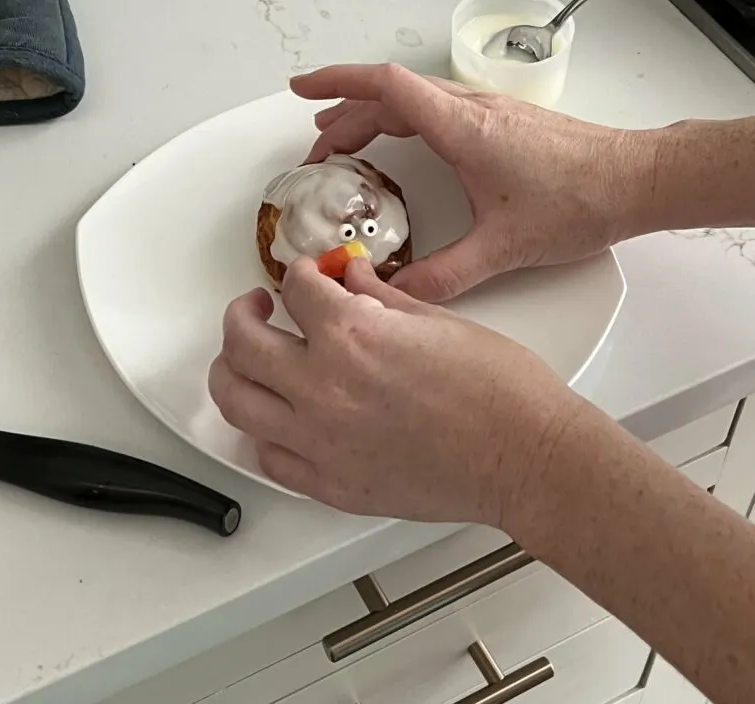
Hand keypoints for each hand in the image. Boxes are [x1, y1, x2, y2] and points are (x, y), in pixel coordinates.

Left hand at [208, 258, 577, 525]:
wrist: (525, 456)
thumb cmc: (499, 390)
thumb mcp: (437, 321)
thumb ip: (381, 298)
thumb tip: (353, 279)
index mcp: (352, 335)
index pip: (297, 290)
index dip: (302, 274)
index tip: (310, 276)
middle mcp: (322, 386)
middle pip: (243, 342)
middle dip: (243, 314)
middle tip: (258, 308)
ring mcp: (319, 440)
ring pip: (236, 400)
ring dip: (233, 370)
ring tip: (248, 358)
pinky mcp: (331, 484)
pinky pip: (268, 456)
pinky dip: (263, 431)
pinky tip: (278, 416)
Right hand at [291, 64, 658, 301]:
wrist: (636, 180)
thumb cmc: (580, 201)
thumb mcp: (504, 248)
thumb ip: (445, 276)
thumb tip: (398, 296)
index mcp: (462, 127)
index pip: (384, 87)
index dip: (335, 82)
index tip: (300, 89)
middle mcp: (470, 109)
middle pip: (389, 95)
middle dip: (343, 114)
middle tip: (316, 150)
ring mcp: (487, 110)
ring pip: (413, 99)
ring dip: (373, 115)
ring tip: (345, 144)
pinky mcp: (500, 121)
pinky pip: (435, 108)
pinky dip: (403, 120)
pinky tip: (403, 146)